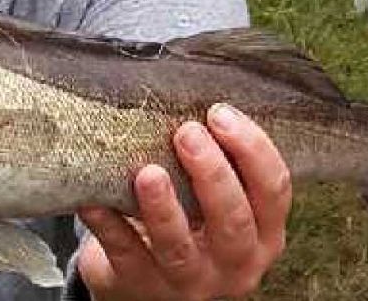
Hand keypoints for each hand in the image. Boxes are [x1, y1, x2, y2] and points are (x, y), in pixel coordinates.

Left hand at [76, 104, 290, 299]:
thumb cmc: (189, 222)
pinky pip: (124, 253)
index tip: (219, 113)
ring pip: (179, 248)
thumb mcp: (216, 200)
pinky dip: (108, 225)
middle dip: (211, 174)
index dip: (253, 150)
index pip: (274, 191)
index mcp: (262, 234)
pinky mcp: (139, 286)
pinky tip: (93, 199)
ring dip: (163, 208)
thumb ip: (218, 160)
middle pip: (233, 221)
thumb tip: (192, 86)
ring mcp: (187, 282)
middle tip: (186, 133)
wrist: (147, 281)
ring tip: (147, 172)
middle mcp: (233, 263)